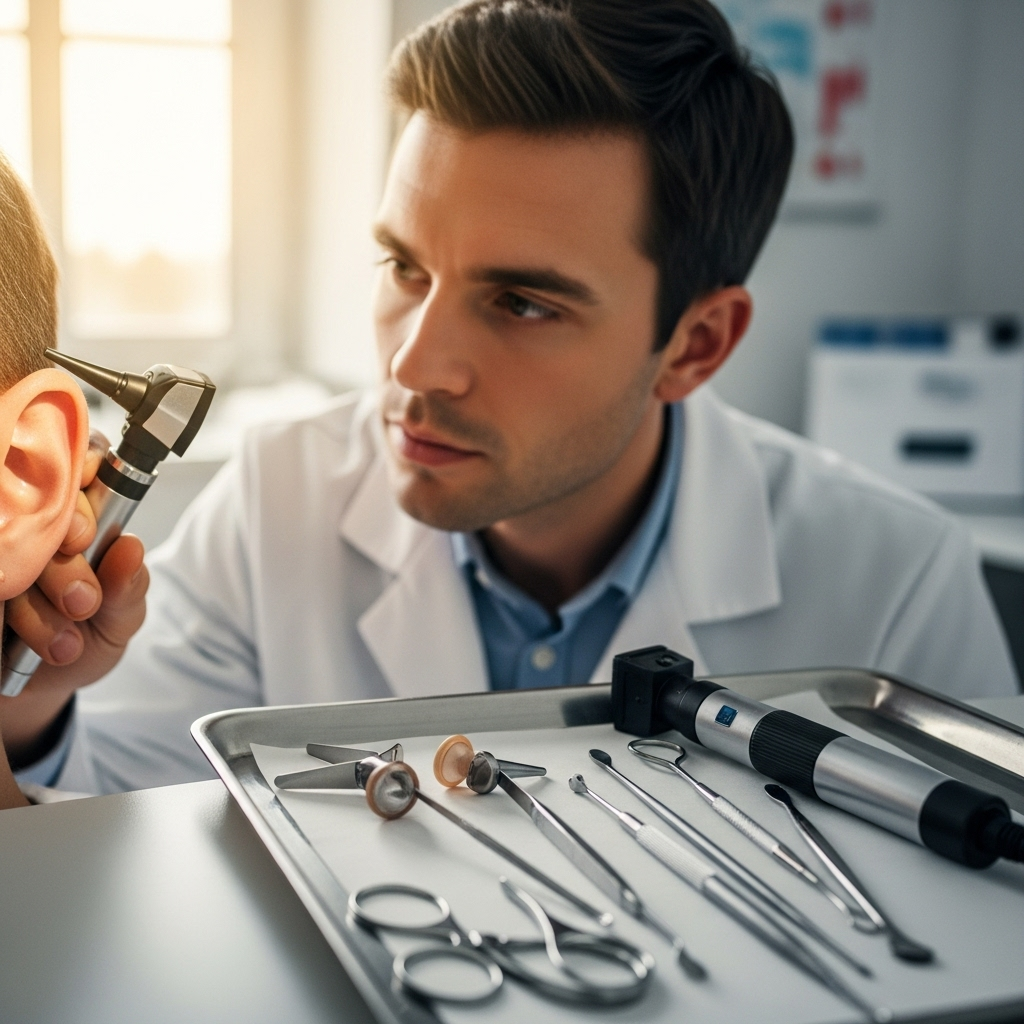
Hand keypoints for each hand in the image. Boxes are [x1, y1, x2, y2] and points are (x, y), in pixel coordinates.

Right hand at [1, 433, 148, 758]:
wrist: (41, 686)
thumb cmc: (89, 638)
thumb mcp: (120, 620)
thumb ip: (128, 589)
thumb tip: (131, 549)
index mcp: (89, 516)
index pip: (82, 468)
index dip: (79, 495)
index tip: (83, 535)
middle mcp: (40, 520)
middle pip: (41, 509)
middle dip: (62, 563)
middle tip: (83, 603)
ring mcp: (8, 544)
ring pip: (9, 546)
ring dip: (34, 603)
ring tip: (64, 644)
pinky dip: (8, 609)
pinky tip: (14, 637)